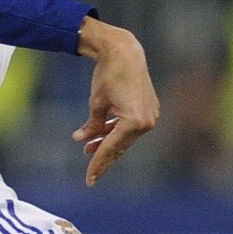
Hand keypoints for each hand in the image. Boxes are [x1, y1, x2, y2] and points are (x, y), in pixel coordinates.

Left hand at [74, 17, 158, 185]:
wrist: (125, 53)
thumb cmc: (108, 76)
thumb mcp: (96, 103)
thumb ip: (91, 126)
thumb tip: (82, 140)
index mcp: (134, 122)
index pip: (111, 149)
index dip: (98, 165)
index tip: (90, 180)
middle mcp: (147, 122)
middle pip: (120, 146)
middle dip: (103, 157)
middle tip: (90, 175)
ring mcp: (150, 116)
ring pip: (125, 138)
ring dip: (107, 143)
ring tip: (88, 148)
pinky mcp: (150, 110)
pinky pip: (130, 127)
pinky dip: (115, 131)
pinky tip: (100, 135)